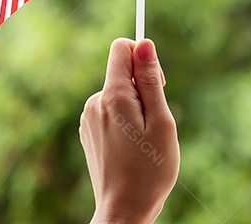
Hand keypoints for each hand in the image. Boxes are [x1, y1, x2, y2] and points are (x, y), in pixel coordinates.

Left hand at [80, 38, 178, 223]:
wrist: (124, 211)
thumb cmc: (150, 170)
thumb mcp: (161, 122)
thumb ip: (151, 81)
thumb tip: (144, 43)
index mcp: (114, 96)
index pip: (121, 48)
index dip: (143, 57)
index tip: (157, 84)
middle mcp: (95, 102)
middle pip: (121, 71)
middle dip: (142, 86)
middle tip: (155, 122)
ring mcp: (88, 117)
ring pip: (118, 93)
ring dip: (134, 107)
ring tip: (143, 140)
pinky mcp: (88, 130)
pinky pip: (110, 110)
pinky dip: (124, 120)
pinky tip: (131, 146)